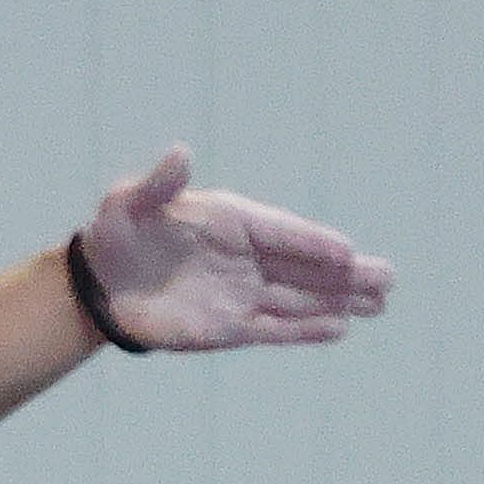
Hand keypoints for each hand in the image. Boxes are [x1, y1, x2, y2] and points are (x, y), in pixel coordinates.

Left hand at [78, 144, 394, 351]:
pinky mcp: (229, 327)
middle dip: (346, 273)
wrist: (94, 285)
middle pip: (304, 267)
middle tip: (389, 278)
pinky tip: (339, 329)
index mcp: (230, 221)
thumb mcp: (127, 204)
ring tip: (380, 303)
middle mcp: (244, 258)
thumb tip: (181, 152)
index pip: (281, 232)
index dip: (312, 243)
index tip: (345, 253)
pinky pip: (275, 329)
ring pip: (299, 299)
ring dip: (338, 301)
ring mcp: (240, 293)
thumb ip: (160, 184)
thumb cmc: (113, 235)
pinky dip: (305, 330)